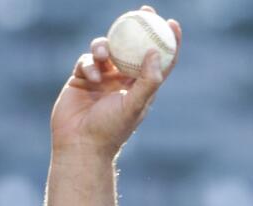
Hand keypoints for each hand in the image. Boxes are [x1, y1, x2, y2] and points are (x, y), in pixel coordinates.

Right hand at [50, 5, 181, 158]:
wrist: (80, 144)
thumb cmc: (111, 130)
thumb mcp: (134, 105)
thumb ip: (147, 81)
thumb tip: (155, 53)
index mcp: (142, 88)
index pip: (160, 60)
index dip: (168, 42)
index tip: (172, 23)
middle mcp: (124, 81)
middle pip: (134, 47)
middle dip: (139, 27)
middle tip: (145, 10)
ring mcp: (103, 78)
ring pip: (107, 49)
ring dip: (104, 45)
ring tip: (103, 53)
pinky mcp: (82, 78)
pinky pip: (87, 60)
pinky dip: (89, 64)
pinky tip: (90, 76)